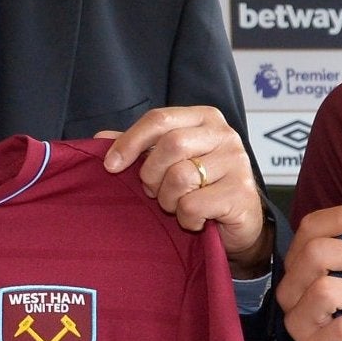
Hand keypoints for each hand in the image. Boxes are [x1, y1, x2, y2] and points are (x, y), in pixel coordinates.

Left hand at [100, 106, 269, 272]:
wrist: (240, 221)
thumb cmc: (200, 187)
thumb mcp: (169, 162)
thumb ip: (140, 147)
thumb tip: (100, 137)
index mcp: (205, 118)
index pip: (159, 119)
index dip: (130, 142)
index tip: (111, 165)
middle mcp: (224, 135)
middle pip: (170, 145)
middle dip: (151, 175)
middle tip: (154, 191)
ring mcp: (237, 162)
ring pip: (180, 177)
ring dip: (168, 200)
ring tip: (177, 205)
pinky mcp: (240, 193)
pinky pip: (193, 205)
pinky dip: (185, 218)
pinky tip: (195, 219)